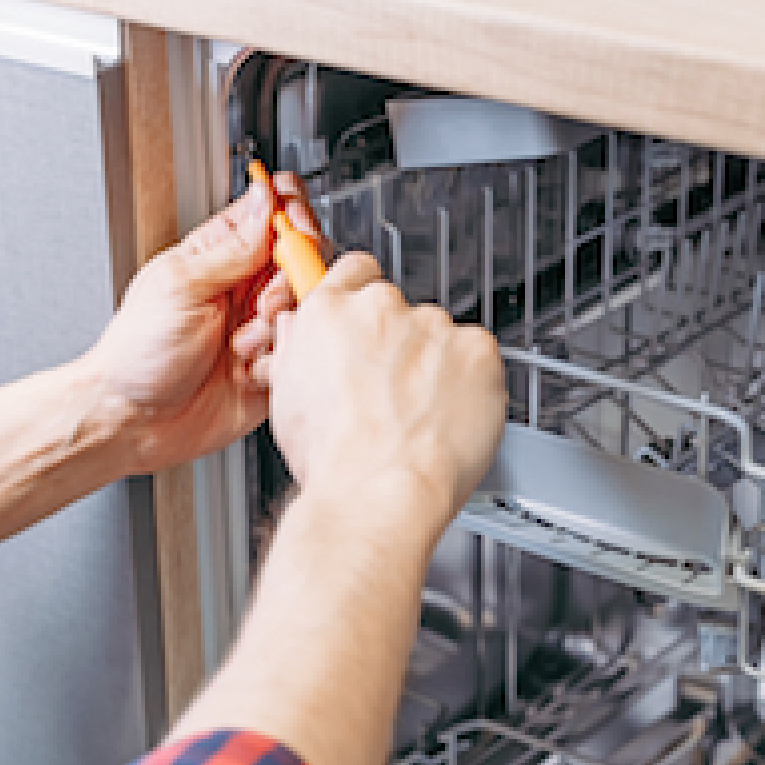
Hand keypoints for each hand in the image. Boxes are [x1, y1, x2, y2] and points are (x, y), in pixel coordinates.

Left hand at [81, 170, 322, 473]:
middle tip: (263, 302)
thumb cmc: (140, 352)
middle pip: (303, 258)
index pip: (272, 211)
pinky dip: (279, 361)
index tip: (293, 229)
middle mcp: (246, 287)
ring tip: (243, 344)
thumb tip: (266, 199)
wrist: (136, 421)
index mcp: (220, 254)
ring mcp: (262, 326)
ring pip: (307, 306)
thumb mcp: (182, 285)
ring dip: (279, 325)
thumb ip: (233, 246)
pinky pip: (302, 352)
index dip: (292, 212)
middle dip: (292, 278)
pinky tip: (247, 371)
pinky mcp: (273, 365)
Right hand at [264, 252, 505, 534]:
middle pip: (400, 310)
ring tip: (420, 417)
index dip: (363, 299)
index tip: (369, 322)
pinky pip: (478, 357)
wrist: (379, 493)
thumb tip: (302, 334)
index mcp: (330, 312)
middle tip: (392, 393)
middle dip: (400, 345)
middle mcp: (381, 308)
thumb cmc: (334, 460)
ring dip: (436, 366)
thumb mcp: (286, 399)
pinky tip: (449, 417)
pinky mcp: (477, 349)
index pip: (355, 272)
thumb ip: (300, 350)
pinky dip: (471, 382)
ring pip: (440, 337)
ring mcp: (433, 326)